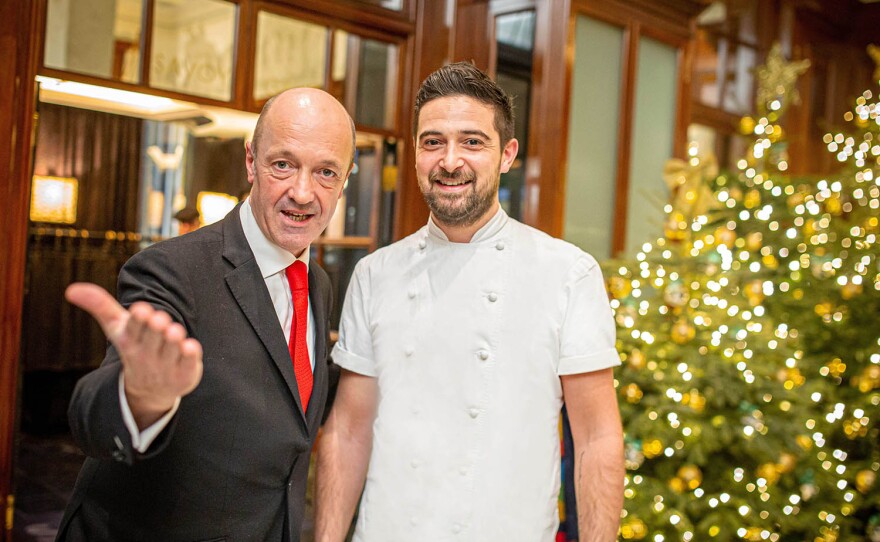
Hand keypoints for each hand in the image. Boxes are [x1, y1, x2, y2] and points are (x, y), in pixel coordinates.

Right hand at [66, 282, 203, 427]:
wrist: (149, 391)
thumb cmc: (135, 348)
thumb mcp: (117, 328)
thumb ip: (100, 306)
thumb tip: (71, 289)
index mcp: (130, 341)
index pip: (134, 329)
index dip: (139, 320)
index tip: (141, 309)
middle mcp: (148, 354)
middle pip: (153, 337)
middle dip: (156, 327)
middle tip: (159, 319)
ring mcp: (167, 365)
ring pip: (172, 349)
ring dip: (173, 339)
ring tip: (174, 331)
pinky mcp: (184, 374)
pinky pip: (189, 363)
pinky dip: (190, 355)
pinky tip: (191, 347)